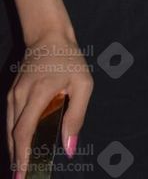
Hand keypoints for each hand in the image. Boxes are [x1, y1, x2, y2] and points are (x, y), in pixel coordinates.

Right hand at [7, 31, 93, 176]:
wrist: (49, 37)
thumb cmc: (70, 59)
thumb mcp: (83, 84)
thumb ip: (76, 116)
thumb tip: (68, 148)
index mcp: (38, 93)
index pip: (25, 132)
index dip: (22, 157)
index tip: (22, 176)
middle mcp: (20, 96)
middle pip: (14, 136)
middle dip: (17, 160)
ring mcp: (13, 95)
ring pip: (10, 130)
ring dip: (15, 151)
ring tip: (22, 170)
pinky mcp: (12, 94)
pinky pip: (11, 121)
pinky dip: (15, 137)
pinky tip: (21, 149)